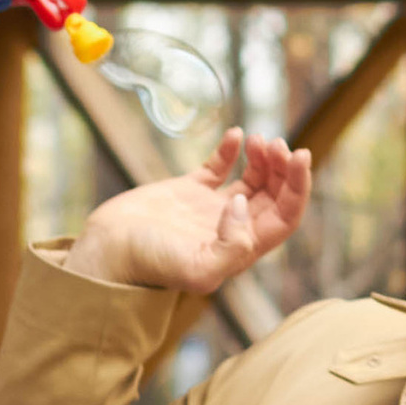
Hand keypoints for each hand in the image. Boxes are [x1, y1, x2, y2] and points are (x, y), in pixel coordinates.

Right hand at [64, 132, 309, 294]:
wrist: (106, 251)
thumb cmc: (148, 265)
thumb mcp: (197, 270)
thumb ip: (231, 246)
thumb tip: (243, 205)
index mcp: (241, 248)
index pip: (286, 216)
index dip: (298, 187)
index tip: (300, 155)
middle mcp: (231, 228)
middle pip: (274, 195)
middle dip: (283, 167)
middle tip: (276, 143)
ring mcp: (209, 209)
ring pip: (253, 180)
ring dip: (264, 158)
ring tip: (259, 139)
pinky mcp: (187, 191)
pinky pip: (219, 167)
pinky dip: (231, 150)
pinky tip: (235, 134)